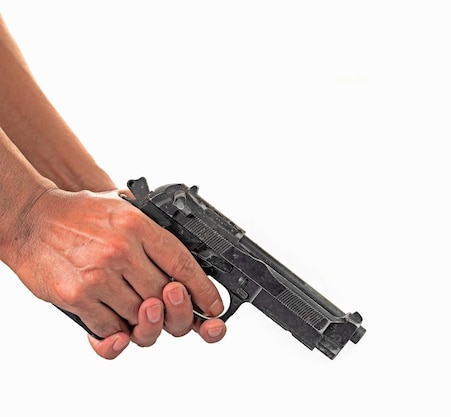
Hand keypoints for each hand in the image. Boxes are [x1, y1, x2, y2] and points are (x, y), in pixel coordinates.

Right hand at [10, 188, 225, 357]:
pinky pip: (110, 329)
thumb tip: (186, 267)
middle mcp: (121, 251)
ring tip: (137, 312)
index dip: (204, 291)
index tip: (213, 307)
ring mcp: (99, 276)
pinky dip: (116, 332)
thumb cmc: (78, 216)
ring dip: (142, 322)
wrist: (30, 218)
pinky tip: (115, 318)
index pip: (184, 264)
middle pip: (166, 297)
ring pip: (140, 317)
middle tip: (169, 310)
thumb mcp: (124, 209)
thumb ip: (153, 234)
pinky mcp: (76, 297)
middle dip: (173, 310)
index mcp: (138, 226)